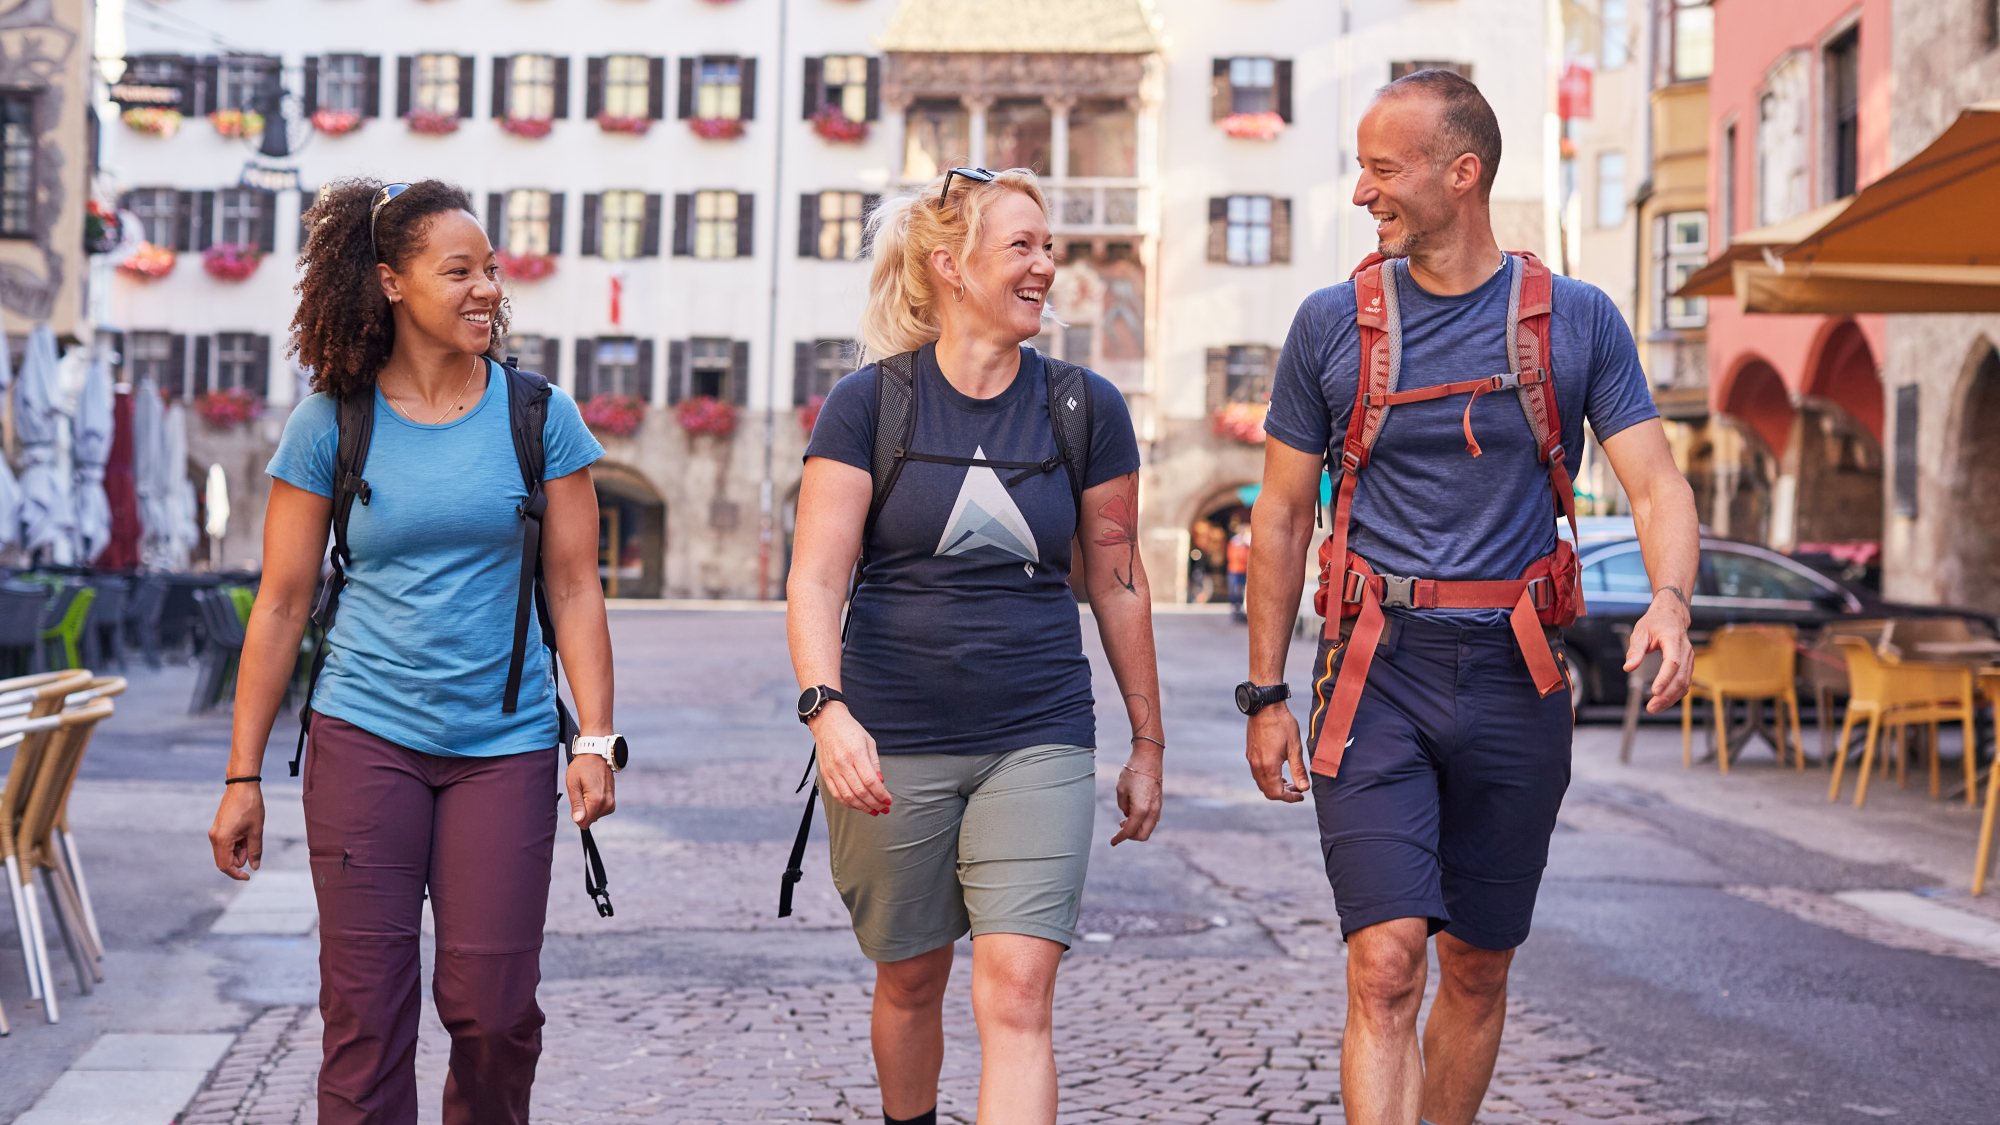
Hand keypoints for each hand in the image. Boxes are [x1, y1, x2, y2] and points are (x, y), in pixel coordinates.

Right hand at [208, 783, 265, 880]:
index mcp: (222, 839)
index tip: (248, 876)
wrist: (242, 785)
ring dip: (239, 851)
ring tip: (252, 836)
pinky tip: (247, 834)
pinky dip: (236, 844)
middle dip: (240, 860)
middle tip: (253, 847)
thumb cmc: (250, 806)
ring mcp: (215, 832)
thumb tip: (254, 867)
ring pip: (226, 852)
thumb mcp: (256, 830)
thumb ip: (255, 851)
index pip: (225, 866)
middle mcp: (214, 837)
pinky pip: (225, 843)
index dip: (236, 874)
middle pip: (224, 860)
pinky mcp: (218, 828)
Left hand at [566, 753, 616, 828]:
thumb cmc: (582, 767)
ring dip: (588, 807)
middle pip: (589, 820)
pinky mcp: (612, 802)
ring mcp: (611, 803)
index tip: (577, 797)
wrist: (597, 755)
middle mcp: (607, 804)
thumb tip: (579, 821)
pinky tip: (593, 791)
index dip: (576, 813)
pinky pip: (599, 812)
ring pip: (594, 817)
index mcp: (596, 801)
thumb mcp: (573, 784)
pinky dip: (594, 805)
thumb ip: (576, 804)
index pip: (583, 823)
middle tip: (582, 791)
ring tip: (588, 789)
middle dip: (582, 810)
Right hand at [812, 704, 891, 814]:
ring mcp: (832, 770)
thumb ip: (875, 763)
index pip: (870, 781)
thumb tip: (880, 782)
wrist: (827, 722)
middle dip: (874, 804)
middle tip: (884, 809)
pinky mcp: (825, 774)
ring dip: (862, 807)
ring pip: (848, 796)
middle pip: (860, 792)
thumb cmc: (851, 730)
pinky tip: (858, 805)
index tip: (889, 801)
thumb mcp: (869, 742)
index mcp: (856, 754)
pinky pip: (836, 794)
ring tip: (873, 811)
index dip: (881, 794)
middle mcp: (842, 764)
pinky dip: (848, 803)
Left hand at [1110, 746, 1162, 844]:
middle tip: (1119, 828)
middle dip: (1130, 836)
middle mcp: (1152, 811)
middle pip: (1142, 835)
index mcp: (1141, 810)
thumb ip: (1122, 806)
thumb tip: (1126, 815)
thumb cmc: (1132, 772)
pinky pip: (1152, 819)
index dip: (1120, 838)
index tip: (1112, 842)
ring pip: (1149, 828)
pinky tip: (1134, 813)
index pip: (1129, 831)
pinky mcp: (1159, 802)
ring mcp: (1158, 807)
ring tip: (1124, 820)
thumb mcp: (1120, 790)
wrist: (1149, 757)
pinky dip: (1143, 821)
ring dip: (1137, 828)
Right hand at [1246, 705, 1308, 802]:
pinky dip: (1268, 778)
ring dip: (1275, 786)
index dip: (1290, 798)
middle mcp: (1257, 766)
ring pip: (1262, 783)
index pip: (1277, 793)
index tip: (1301, 795)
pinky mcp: (1250, 754)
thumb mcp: (1295, 747)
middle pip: (1267, 791)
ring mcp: (1252, 760)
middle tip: (1297, 788)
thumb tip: (1304, 788)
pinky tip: (1279, 770)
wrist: (1265, 707)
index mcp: (1269, 766)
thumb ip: (1298, 770)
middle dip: (1283, 794)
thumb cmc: (1282, 724)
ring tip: (1289, 781)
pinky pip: (1257, 774)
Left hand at [1627, 590, 1694, 712]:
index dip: (1665, 678)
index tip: (1655, 691)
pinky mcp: (1688, 665)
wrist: (1671, 616)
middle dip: (1667, 695)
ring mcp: (1689, 659)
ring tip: (1655, 708)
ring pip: (1685, 683)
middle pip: (1680, 677)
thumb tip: (1628, 668)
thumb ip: (1635, 650)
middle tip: (1651, 707)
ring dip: (1671, 698)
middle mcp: (1685, 650)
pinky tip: (1664, 702)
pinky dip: (1675, 694)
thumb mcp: (1640, 632)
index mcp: (1673, 640)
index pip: (1673, 662)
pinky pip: (1685, 683)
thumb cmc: (1655, 623)